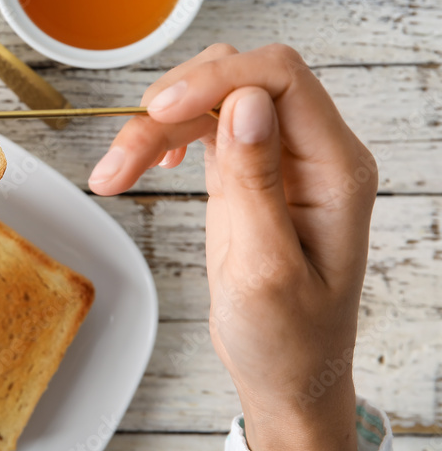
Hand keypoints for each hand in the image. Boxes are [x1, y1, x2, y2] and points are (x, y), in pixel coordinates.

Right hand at [88, 44, 376, 450]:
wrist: (286, 372)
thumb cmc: (288, 337)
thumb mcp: (267, 269)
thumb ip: (257, 182)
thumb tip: (245, 103)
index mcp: (336, 168)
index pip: (281, 78)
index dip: (217, 79)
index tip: (160, 109)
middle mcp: (310, 151)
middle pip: (235, 82)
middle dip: (172, 106)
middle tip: (123, 156)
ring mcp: (274, 157)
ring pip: (208, 100)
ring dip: (153, 126)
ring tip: (114, 173)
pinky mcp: (242, 169)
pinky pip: (198, 125)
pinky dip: (160, 137)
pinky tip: (145, 163)